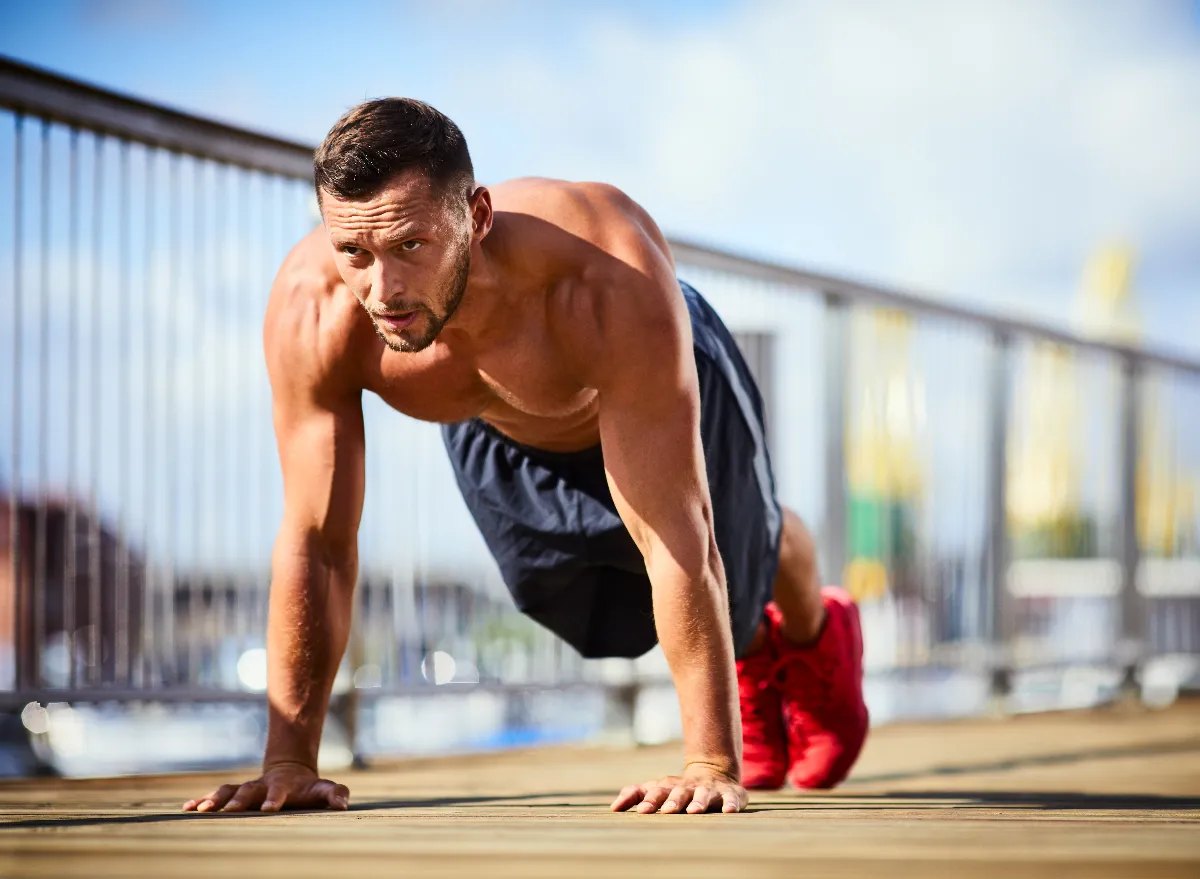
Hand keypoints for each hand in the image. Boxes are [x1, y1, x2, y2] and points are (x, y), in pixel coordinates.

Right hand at [182, 761, 349, 812]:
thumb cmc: (308, 788)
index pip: (279, 792)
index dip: (275, 799)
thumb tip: (344, 805)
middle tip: (229, 811)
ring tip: (199, 810)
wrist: (290, 771)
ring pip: (228, 791)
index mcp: (283, 786)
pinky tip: (185, 809)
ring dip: (214, 799)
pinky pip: (216, 796)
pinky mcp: (234, 793)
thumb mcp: (324, 789)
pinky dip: (200, 800)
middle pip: (248, 791)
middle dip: (238, 801)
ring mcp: (246, 788)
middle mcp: (261, 786)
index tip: (270, 808)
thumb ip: (335, 794)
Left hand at [610, 764, 747, 814]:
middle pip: (680, 793)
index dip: (650, 801)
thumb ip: (634, 794)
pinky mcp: (729, 794)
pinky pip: (731, 798)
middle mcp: (689, 787)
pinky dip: (731, 804)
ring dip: (699, 802)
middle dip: (674, 801)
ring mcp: (709, 789)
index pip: (657, 792)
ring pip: (704, 795)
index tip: (642, 811)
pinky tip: (729, 811)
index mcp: (670, 787)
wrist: (713, 772)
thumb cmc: (678, 788)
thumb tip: (613, 807)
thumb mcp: (656, 788)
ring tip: (694, 811)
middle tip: (667, 811)